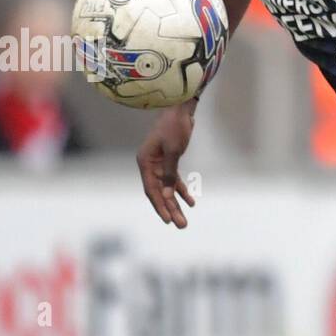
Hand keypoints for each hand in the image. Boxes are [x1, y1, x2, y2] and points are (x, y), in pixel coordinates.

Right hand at [136, 101, 196, 227]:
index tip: (169, 221)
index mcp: (145, 162)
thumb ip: (169, 174)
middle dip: (170, 210)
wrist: (181, 109)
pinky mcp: (169, 161)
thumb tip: (166, 196)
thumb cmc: (175, 127)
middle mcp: (149, 165)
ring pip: (166, 189)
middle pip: (158, 193)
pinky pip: (174, 180)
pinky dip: (181, 191)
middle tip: (181, 225)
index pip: (151, 190)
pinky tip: (190, 202)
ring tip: (185, 220)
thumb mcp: (174, 151)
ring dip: (176, 204)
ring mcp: (159, 164)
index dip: (160, 206)